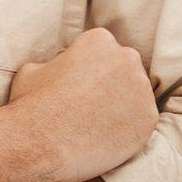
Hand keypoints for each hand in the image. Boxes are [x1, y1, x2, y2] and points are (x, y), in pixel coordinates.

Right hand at [13, 27, 158, 181]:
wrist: (41, 141)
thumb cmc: (33, 102)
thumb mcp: (33, 68)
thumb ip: (55, 63)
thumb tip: (59, 68)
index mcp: (99, 40)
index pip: (102, 49)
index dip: (88, 67)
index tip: (77, 83)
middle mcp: (127, 59)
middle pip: (124, 68)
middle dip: (111, 82)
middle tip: (89, 103)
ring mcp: (142, 90)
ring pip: (135, 94)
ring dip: (121, 105)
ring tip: (96, 122)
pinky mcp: (149, 119)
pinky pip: (142, 120)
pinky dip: (127, 128)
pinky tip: (105, 136)